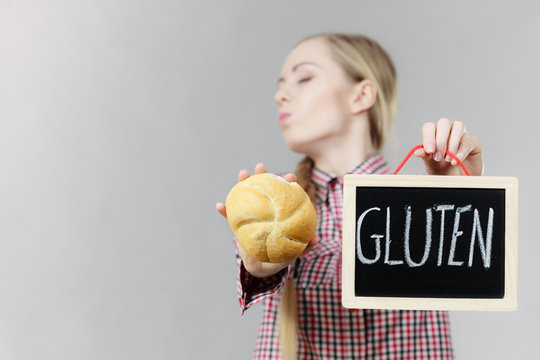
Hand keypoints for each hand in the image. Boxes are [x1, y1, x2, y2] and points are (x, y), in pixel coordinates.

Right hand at [216, 162, 318, 277]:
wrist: (263, 266)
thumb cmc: (281, 255)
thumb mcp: (294, 250)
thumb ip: (305, 245)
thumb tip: (316, 239)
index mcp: (279, 210)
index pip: (284, 192)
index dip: (287, 182)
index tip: (290, 178)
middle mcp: (264, 207)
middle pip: (264, 187)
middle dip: (263, 173)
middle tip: (261, 167)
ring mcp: (251, 213)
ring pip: (245, 194)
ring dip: (242, 182)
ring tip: (242, 173)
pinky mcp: (238, 223)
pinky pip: (229, 215)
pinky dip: (224, 210)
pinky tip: (219, 206)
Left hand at [414, 119, 483, 175]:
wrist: (458, 180)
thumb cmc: (444, 170)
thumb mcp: (432, 165)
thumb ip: (425, 157)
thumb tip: (417, 152)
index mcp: (435, 134)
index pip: (429, 127)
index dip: (428, 136)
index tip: (429, 151)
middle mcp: (448, 131)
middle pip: (444, 122)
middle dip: (440, 140)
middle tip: (438, 157)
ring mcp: (462, 134)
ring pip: (458, 126)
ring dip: (452, 143)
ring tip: (448, 160)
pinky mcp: (473, 141)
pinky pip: (469, 140)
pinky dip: (461, 151)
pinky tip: (456, 161)